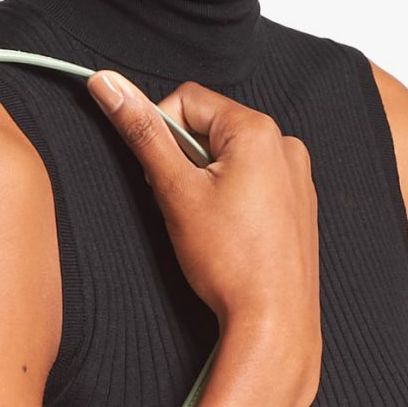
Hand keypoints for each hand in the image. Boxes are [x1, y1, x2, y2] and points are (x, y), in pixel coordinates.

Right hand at [88, 69, 320, 406]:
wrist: (274, 322)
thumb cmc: (230, 262)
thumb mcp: (175, 190)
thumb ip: (141, 132)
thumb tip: (108, 84)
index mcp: (259, 130)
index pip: (188, 100)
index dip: (161, 134)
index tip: (160, 177)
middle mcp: (286, 145)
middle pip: (211, 129)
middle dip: (185, 162)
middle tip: (183, 207)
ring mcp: (298, 176)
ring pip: (231, 159)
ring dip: (206, 182)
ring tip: (209, 227)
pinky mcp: (299, 205)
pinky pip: (254, 183)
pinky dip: (232, 200)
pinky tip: (229, 237)